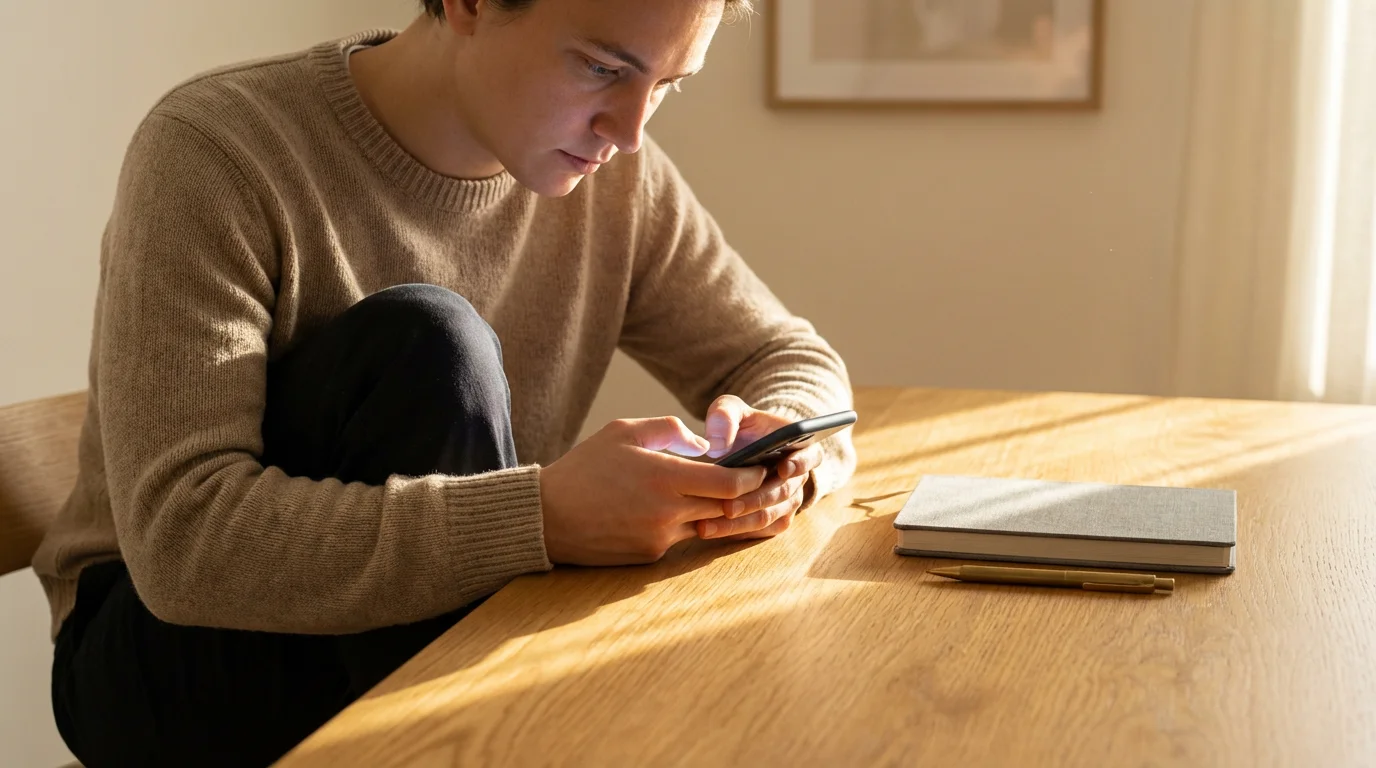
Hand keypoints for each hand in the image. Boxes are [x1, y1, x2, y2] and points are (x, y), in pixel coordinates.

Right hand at [540, 416, 767, 565]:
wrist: (546, 517)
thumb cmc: (584, 468)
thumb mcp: (624, 431)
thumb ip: (670, 430)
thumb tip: (705, 445)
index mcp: (663, 478)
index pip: (729, 485)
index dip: (752, 477)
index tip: (759, 468)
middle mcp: (667, 513)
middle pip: (725, 508)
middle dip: (740, 495)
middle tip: (749, 480)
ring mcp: (659, 539)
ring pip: (705, 524)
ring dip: (711, 510)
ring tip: (709, 492)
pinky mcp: (649, 557)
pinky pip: (679, 538)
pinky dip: (682, 523)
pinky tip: (668, 509)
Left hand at [697, 395, 825, 540]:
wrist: (739, 449)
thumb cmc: (739, 426)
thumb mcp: (730, 410)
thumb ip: (724, 415)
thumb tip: (717, 443)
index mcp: (799, 445)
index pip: (810, 455)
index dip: (799, 463)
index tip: (782, 468)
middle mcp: (799, 476)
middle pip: (783, 492)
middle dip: (754, 501)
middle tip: (727, 507)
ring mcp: (789, 500)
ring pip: (769, 516)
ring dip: (741, 523)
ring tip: (707, 525)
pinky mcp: (777, 518)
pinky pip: (762, 531)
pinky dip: (738, 532)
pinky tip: (713, 531)